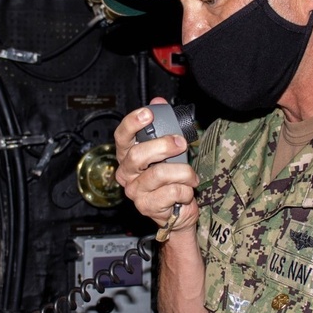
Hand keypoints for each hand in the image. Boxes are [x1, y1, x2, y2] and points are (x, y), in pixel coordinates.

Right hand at [114, 97, 198, 231]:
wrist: (178, 210)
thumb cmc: (172, 178)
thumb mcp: (169, 150)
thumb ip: (164, 127)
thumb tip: (158, 103)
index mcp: (129, 155)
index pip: (122, 137)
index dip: (132, 123)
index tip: (148, 114)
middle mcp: (127, 173)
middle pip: (138, 154)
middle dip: (164, 146)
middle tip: (181, 143)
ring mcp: (135, 191)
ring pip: (159, 174)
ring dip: (183, 172)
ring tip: (191, 176)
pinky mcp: (146, 206)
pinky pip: (171, 192)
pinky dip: (185, 190)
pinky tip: (185, 192)